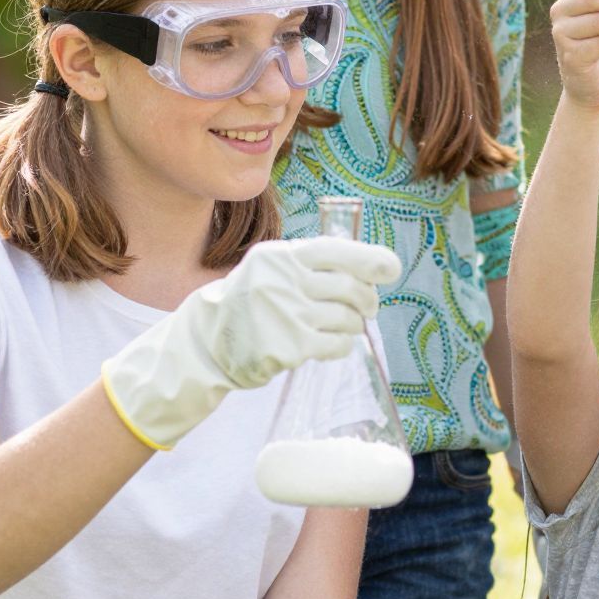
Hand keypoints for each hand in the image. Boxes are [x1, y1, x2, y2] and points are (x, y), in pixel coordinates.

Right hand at [102, 236, 400, 450]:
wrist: (207, 342)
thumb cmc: (249, 302)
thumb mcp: (272, 270)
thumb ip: (311, 263)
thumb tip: (370, 265)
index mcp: (281, 257)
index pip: (336, 251)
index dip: (370, 259)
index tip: (391, 269)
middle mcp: (284, 282)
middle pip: (349, 288)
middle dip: (367, 299)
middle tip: (368, 307)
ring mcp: (287, 315)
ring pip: (348, 318)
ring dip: (354, 324)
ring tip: (343, 325)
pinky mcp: (290, 347)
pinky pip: (337, 344)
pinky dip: (341, 345)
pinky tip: (331, 344)